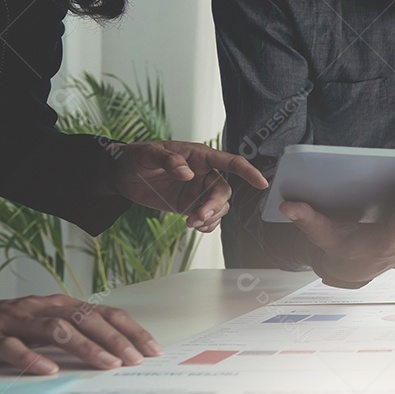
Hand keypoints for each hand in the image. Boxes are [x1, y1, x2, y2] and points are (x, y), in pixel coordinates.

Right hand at [0, 295, 161, 374]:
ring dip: (85, 346)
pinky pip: (14, 347)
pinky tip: (50, 369)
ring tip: (107, 364)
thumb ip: (79, 334)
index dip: (131, 330)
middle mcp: (44, 308)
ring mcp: (19, 321)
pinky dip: (33, 358)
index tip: (152, 349)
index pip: (105, 314)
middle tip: (134, 359)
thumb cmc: (16, 325)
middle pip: (86, 319)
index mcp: (63, 305)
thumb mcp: (52, 324)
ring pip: (56, 329)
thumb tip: (120, 352)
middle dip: (114, 339)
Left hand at [112, 141, 269, 232]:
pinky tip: (195, 226)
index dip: (248, 172)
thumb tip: (187, 174)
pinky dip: (206, 226)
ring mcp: (198, 191)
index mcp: (199, 156)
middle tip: (197, 216)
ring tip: (191, 222)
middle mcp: (204, 174)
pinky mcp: (190, 206)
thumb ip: (169, 160)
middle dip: (215, 205)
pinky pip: (208, 218)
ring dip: (210, 217)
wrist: (121, 175)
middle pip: (224, 191)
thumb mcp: (148, 153)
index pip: (230, 162)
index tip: (261, 183)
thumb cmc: (136, 157)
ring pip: (219, 207)